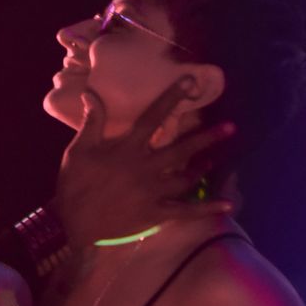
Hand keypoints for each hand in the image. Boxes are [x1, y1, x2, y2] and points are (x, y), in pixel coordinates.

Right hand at [55, 81, 234, 250]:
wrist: (75, 223)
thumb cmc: (76, 184)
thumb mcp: (79, 149)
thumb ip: (92, 122)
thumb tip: (91, 93)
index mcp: (128, 148)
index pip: (154, 117)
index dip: (172, 98)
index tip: (191, 82)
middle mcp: (146, 167)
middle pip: (182, 149)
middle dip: (206, 137)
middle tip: (230, 128)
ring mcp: (154, 192)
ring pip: (186, 178)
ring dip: (203, 168)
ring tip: (215, 159)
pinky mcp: (156, 213)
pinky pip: (186, 211)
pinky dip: (207, 209)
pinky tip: (227, 205)